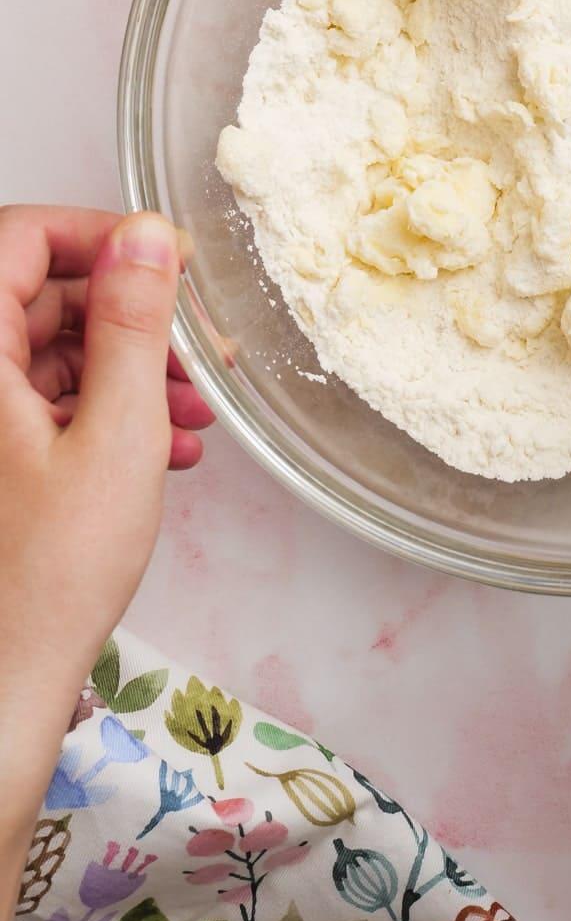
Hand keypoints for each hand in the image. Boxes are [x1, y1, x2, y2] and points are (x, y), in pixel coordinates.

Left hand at [0, 206, 214, 908]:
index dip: (97, 234)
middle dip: (130, 317)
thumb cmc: (45, 577)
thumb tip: (145, 236)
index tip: (163, 259)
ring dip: (131, 370)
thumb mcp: (117, 434)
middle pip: (43, 296)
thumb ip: (132, 325)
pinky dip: (109, 413)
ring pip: (52, 352)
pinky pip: (48, 403)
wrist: (1, 685)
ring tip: (194, 414)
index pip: (19, 237)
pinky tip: (166, 449)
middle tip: (200, 351)